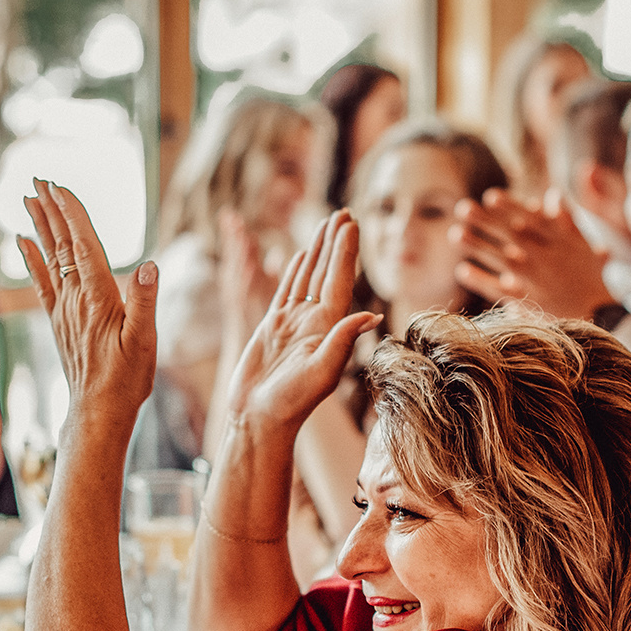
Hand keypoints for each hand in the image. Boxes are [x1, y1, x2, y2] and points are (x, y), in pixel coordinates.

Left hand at [18, 179, 155, 429]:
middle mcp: (76, 298)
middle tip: (39, 178)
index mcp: (98, 298)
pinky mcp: (60, 321)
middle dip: (50, 210)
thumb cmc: (127, 379)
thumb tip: (147, 267)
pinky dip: (32, 258)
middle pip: (61, 244)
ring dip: (41, 225)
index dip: (72, 214)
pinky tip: (23, 241)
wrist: (99, 411)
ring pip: (50, 257)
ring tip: (29, 198)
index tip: (60, 187)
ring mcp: (65, 309)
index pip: (83, 246)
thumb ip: (144, 303)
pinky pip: (43, 282)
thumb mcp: (145, 342)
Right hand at [224, 211, 379, 430]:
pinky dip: (293, 270)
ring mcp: (294, 323)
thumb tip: (370, 315)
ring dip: (317, 250)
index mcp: (328, 328)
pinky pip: (286, 291)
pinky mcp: (273, 327)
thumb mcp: (321, 373)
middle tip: (344, 211)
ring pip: (307, 276)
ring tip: (325, 223)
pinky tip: (300, 255)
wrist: (259, 419)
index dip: (346, 251)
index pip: (339, 281)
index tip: (352, 223)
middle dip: (335, 242)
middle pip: (327, 272)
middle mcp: (315, 322)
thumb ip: (342, 342)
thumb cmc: (290, 403)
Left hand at [451, 188, 613, 321]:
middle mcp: (544, 257)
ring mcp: (534, 280)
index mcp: (558, 240)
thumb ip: (567, 219)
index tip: (490, 196)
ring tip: (455, 234)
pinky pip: (499, 289)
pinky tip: (462, 270)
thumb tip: (551, 194)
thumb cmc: (591, 277)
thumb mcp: (585, 244)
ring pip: (501, 259)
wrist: (602, 315)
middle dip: (486, 220)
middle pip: (510, 235)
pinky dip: (480, 280)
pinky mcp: (526, 302)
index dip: (510, 207)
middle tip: (462, 207)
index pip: (530, 218)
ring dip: (477, 246)